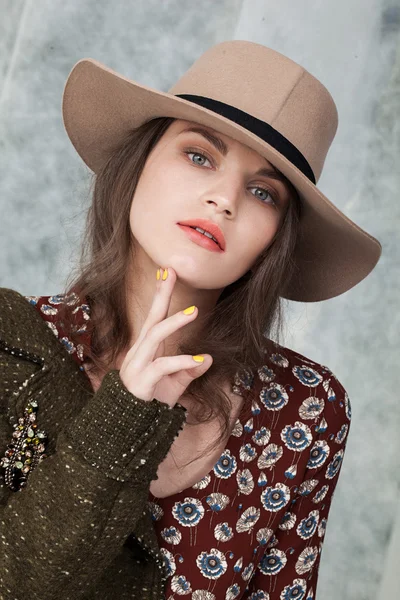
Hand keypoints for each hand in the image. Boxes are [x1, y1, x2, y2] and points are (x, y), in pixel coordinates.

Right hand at [119, 267, 212, 406]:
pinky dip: (181, 361)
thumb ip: (189, 371)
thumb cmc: (150, 403)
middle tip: (172, 272)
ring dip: (174, 322)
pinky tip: (198, 359)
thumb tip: (209, 358)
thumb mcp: (174, 385)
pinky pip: (162, 366)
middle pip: (151, 318)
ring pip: (154, 336)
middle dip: (161, 294)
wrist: (129, 430)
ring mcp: (137, 366)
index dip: (160, 296)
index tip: (167, 273)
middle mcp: (138, 353)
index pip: (153, 318)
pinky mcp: (141, 381)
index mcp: (145, 350)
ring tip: (194, 311)